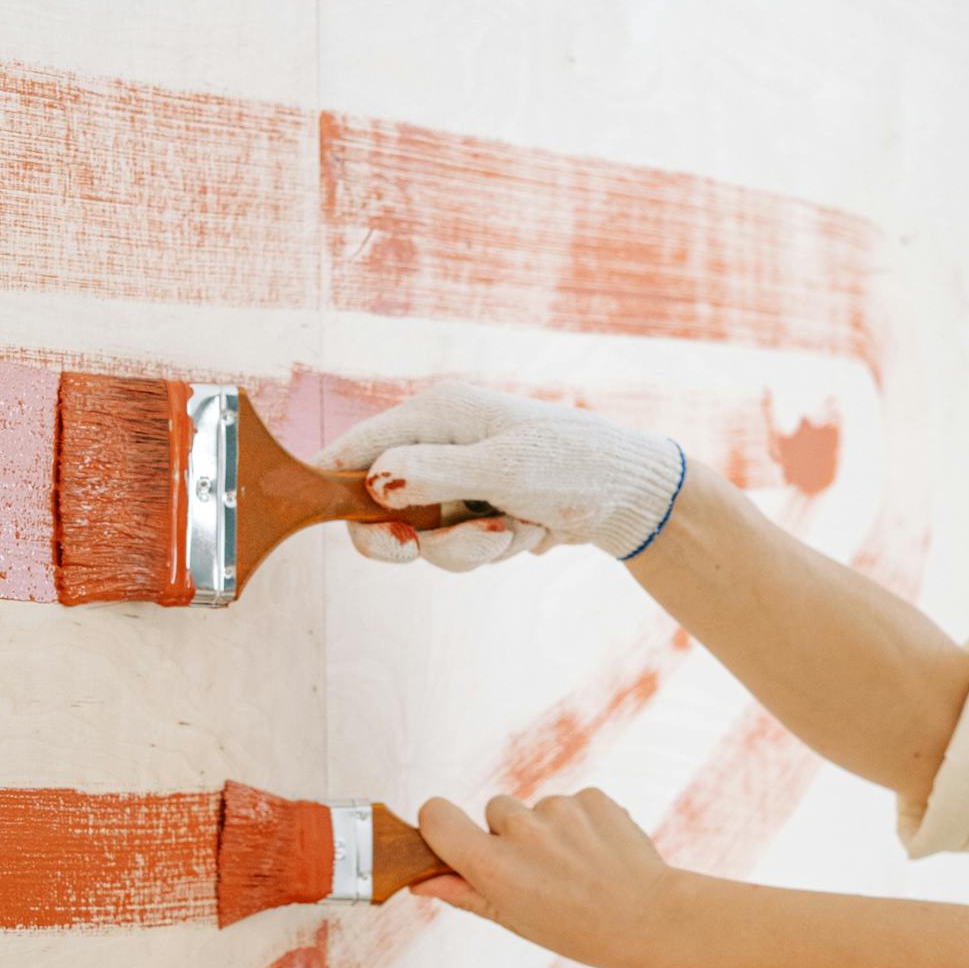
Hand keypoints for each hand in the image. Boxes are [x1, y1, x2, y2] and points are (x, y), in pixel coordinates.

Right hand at [314, 379, 685, 568]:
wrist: (632, 494)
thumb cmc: (574, 465)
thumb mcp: (504, 469)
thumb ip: (435, 475)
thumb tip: (373, 481)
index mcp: (435, 414)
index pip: (356, 450)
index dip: (336, 490)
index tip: (353, 528)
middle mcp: (437, 444)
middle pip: (380, 507)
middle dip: (416, 540)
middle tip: (421, 552)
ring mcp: (455, 480)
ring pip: (425, 539)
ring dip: (472, 549)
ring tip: (519, 529)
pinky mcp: (475, 511)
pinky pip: (458, 549)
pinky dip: (495, 550)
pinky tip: (532, 531)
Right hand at [413, 787, 684, 967]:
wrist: (651, 921)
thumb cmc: (577, 929)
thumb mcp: (513, 919)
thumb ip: (464, 893)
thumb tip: (422, 881)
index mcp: (493, 866)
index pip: (436, 815)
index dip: (439, 823)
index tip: (452, 838)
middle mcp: (522, 831)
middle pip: (495, 810)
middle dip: (510, 834)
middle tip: (542, 873)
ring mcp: (560, 810)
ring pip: (537, 808)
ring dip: (549, 830)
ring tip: (578, 867)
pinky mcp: (593, 798)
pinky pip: (572, 802)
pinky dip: (581, 823)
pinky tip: (599, 854)